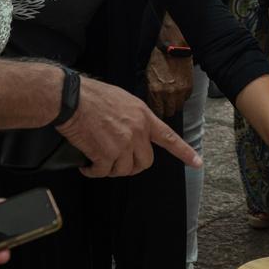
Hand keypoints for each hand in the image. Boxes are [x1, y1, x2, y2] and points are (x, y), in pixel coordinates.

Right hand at [55, 77, 201, 177]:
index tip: (197, 163)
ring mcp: (123, 144)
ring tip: (98, 161)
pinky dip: (93, 172)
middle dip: (132, 166)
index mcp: (144, 117)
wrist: (71, 99)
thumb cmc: (92, 96)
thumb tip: (134, 132)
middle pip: (145, 162)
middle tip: (116, 162)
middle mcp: (137, 131)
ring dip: (110, 169)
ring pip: (124, 170)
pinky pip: (103, 172)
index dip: (185, 152)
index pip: (169, 138)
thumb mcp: (123, 99)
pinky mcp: (105, 154)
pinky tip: (86, 167)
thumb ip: (134, 118)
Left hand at [147, 17, 192, 116]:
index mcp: (155, 91)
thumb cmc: (159, 60)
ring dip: (175, 104)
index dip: (157, 112)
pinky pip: (186, 99)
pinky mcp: (189, 87)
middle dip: (166, 109)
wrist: (173, 48)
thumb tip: (153, 103)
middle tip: (164, 104)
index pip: (157, 112)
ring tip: (171, 98)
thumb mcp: (148, 76)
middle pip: (169, 112)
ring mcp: (180, 91)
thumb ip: (151, 92)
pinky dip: (182, 97)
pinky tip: (178, 89)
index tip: (157, 110)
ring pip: (178, 107)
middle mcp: (168, 94)